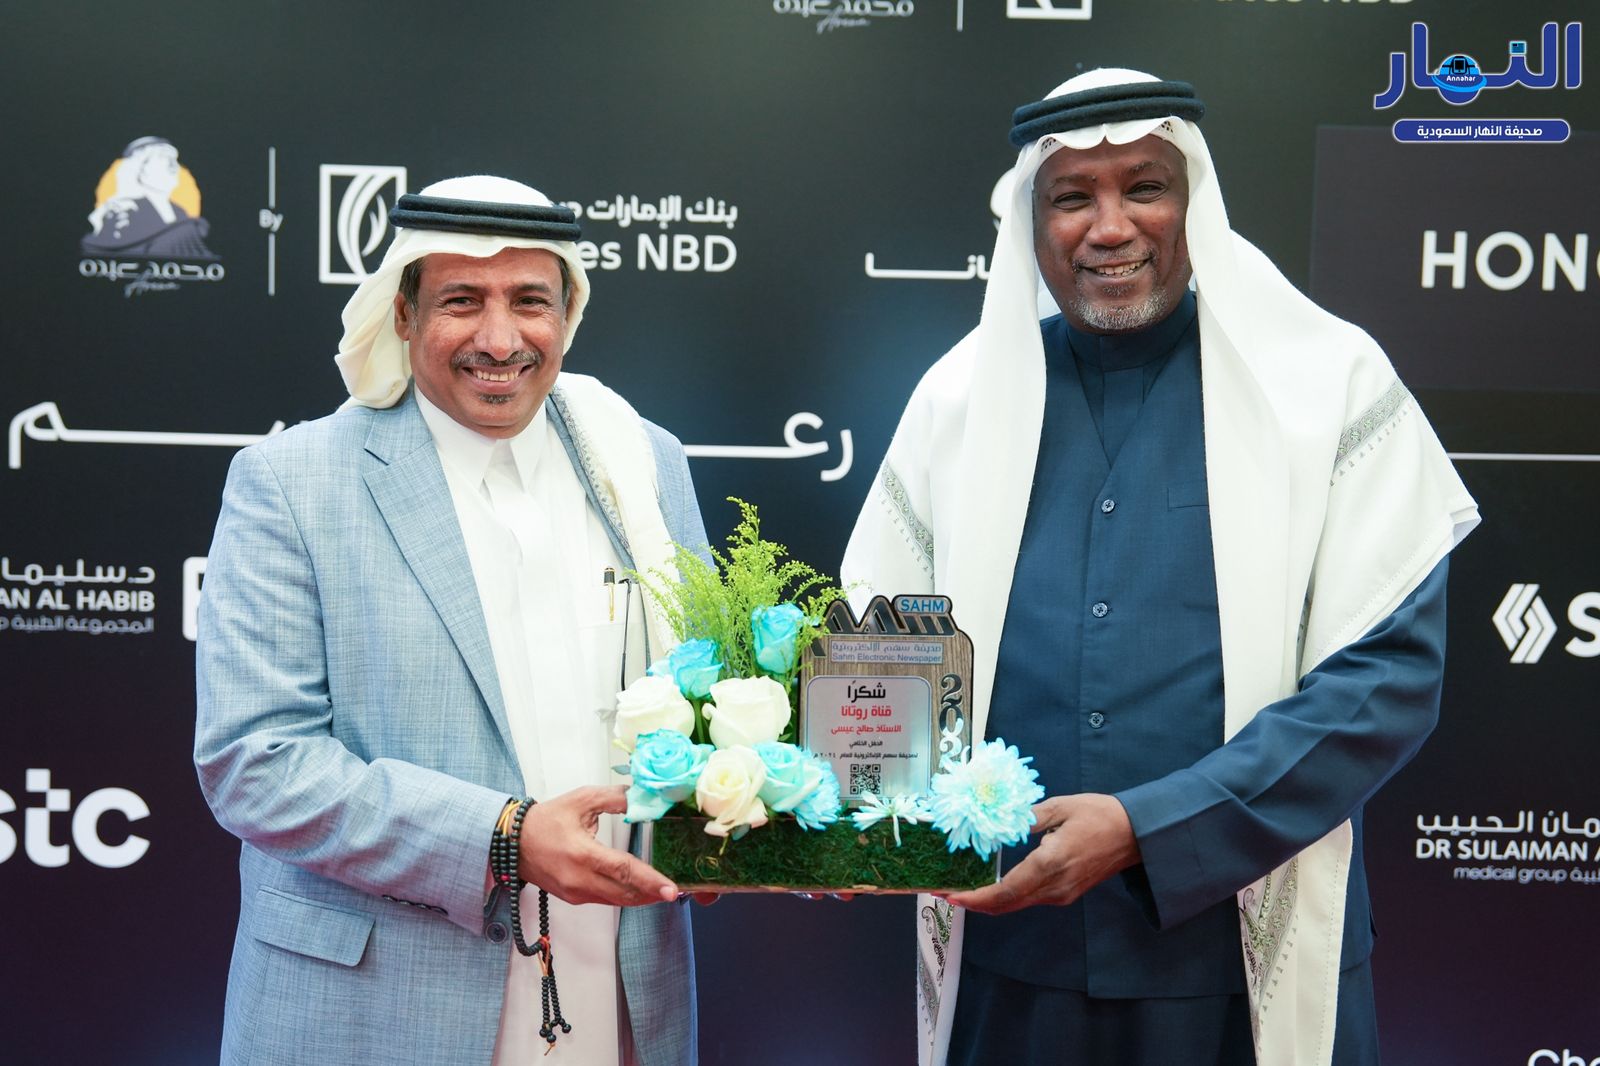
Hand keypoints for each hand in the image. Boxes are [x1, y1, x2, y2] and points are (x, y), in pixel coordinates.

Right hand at [517, 785, 677, 906]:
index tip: (671, 890)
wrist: (513, 843)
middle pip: (625, 893)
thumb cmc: (547, 820)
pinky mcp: (574, 898)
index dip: (650, 881)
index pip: (623, 870)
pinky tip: (638, 890)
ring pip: (617, 900)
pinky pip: (606, 901)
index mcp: (583, 854)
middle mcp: (579, 879)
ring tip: (661, 891)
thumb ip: (614, 798)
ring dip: (641, 897)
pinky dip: (624, 896)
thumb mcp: (581, 800)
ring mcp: (576, 893)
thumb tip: (642, 798)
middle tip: (674, 891)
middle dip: (652, 893)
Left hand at [944, 793, 1138, 914]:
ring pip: (1016, 905)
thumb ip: (1026, 818)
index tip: (951, 895)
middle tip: (945, 892)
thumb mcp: (1060, 807)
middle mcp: (1054, 887)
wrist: (1136, 834)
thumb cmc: (1100, 815)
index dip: (975, 898)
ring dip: (988, 901)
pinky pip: (1029, 899)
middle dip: (973, 902)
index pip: (1005, 891)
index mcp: (1049, 864)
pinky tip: (991, 886)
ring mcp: (1061, 894)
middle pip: (1006, 905)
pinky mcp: (1065, 894)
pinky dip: (1005, 897)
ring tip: (962, 888)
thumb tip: (996, 824)